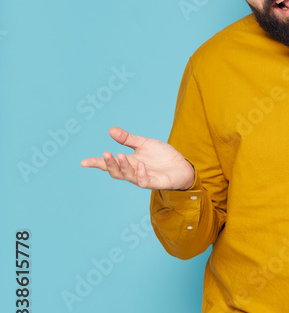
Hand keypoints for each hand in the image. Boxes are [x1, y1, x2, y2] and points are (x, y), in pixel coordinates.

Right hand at [80, 126, 195, 190]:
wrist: (182, 165)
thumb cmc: (162, 156)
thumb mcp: (144, 144)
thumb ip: (128, 139)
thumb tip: (110, 130)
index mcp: (129, 162)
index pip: (109, 164)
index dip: (96, 163)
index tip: (83, 162)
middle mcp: (133, 172)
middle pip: (116, 172)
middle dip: (109, 164)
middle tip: (106, 153)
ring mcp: (144, 178)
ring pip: (128, 176)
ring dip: (123, 166)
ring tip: (120, 155)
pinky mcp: (156, 182)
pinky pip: (145, 181)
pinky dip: (141, 173)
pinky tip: (141, 165)